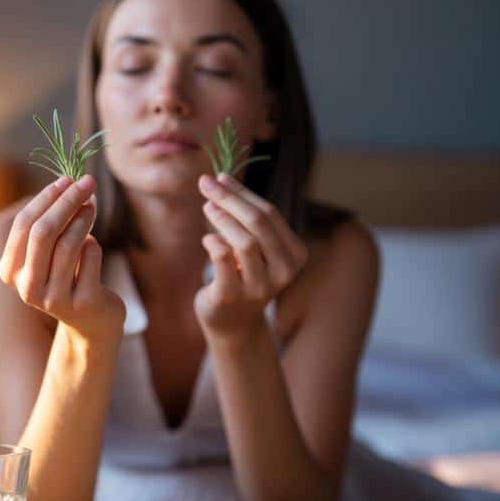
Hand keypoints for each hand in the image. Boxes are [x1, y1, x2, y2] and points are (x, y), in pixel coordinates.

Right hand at [0, 175, 125, 340]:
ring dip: (84, 218)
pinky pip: (90, 257)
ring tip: (92, 207)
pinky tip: (92, 248)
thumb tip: (67, 184)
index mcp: (10, 272)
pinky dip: (94, 244)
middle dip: (66, 201)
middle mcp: (27, 288)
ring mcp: (54, 299)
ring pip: (68, 244)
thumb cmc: (68, 276)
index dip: (46, 198)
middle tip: (86, 183)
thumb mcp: (50, 252)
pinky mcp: (82, 304)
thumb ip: (50, 224)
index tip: (66, 179)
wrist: (91, 322)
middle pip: (43, 232)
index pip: (23, 225)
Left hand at [195, 173, 308, 341]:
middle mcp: (284, 272)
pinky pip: (223, 261)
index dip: (242, 192)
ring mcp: (259, 287)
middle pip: (258, 222)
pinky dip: (213, 244)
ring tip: (206, 207)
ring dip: (222, 218)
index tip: (219, 177)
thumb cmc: (242, 276)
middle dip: (229, 198)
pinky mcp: (231, 296)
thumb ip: (245, 219)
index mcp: (294, 255)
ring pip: (245, 242)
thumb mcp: (252, 247)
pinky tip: (207, 240)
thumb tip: (220, 179)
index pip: (270, 213)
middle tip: (205, 183)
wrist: (232, 323)